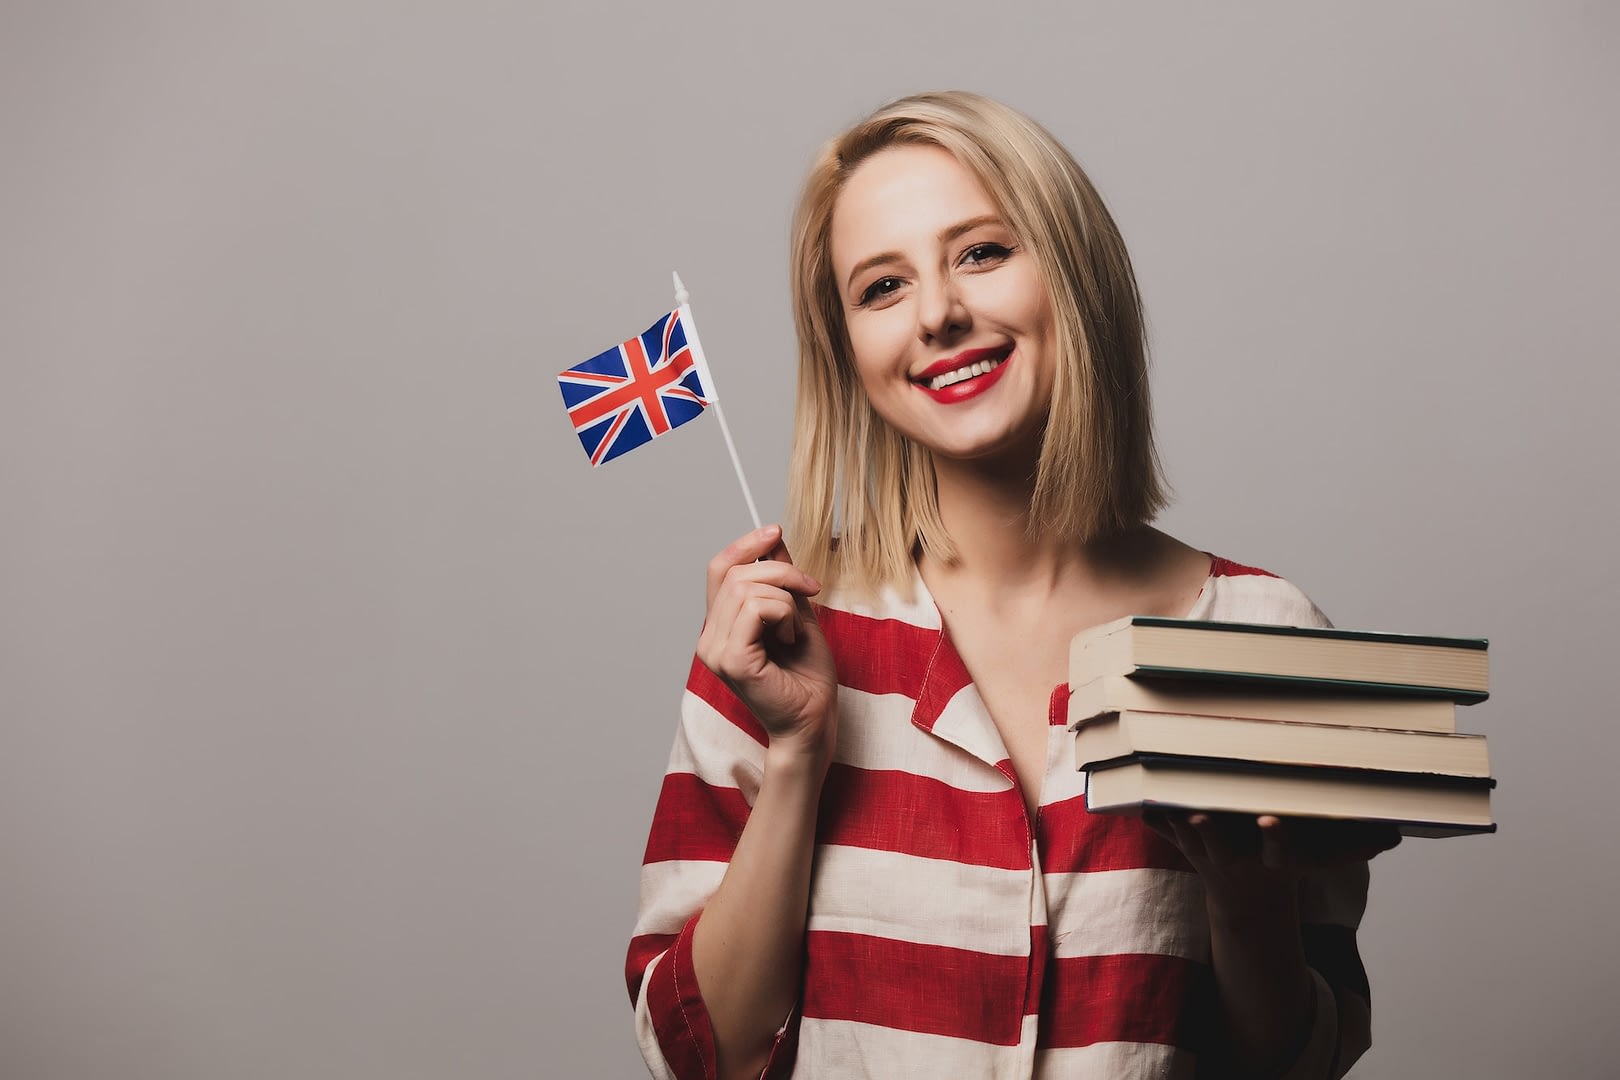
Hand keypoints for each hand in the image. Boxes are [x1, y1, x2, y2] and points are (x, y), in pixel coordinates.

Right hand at [697, 525, 837, 760]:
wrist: (815, 720)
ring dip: (786, 599)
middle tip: (811, 589)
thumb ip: (780, 580)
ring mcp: (715, 650)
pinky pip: (756, 608)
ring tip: (795, 629)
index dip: (744, 545)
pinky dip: (784, 614)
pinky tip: (790, 638)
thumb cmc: (807, 676)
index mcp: (721, 626)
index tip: (776, 531)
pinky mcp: (731, 661)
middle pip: (735, 573)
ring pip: (747, 588)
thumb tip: (773, 539)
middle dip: (781, 571)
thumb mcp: (797, 613)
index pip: (718, 569)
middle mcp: (709, 637)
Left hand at [1146, 812, 1400, 916]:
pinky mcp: (1179, 841)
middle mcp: (1233, 857)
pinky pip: (1155, 825)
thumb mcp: (1323, 861)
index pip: (1279, 848)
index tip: (1271, 821)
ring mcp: (1202, 851)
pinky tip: (1122, 787)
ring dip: (1168, 813)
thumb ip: (1353, 846)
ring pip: (1179, 831)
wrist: (1247, 903)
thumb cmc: (1288, 864)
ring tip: (1155, 789)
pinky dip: (1140, 808)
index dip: (1275, 837)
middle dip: (1208, 827)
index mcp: (1272, 858)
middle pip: (1217, 841)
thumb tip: (1398, 834)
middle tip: (1197, 811)